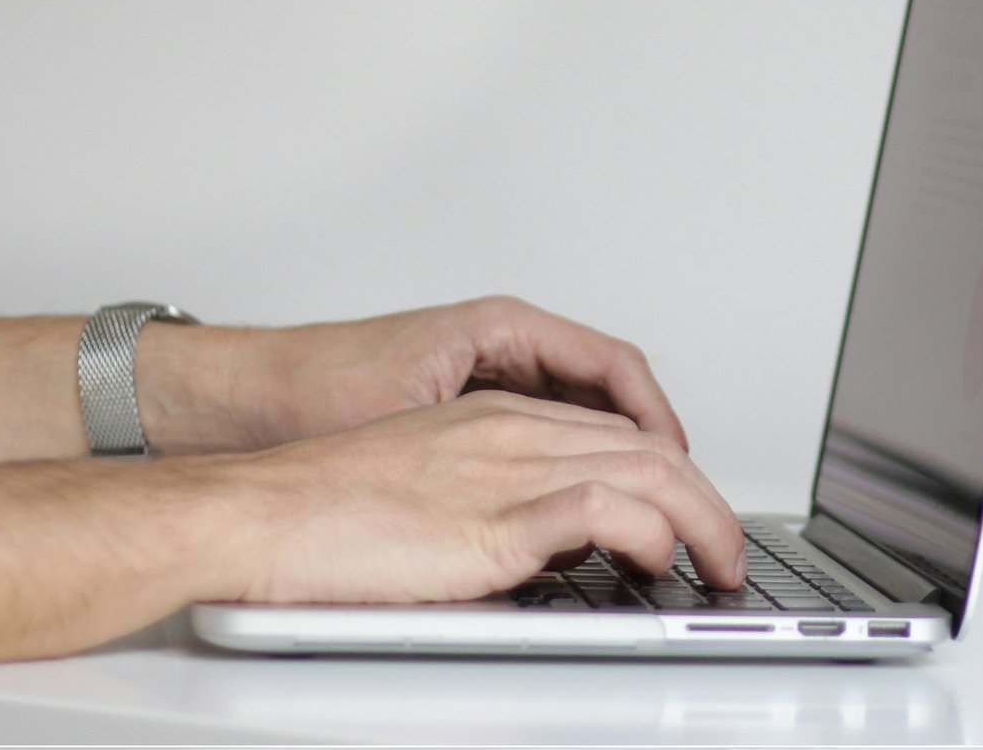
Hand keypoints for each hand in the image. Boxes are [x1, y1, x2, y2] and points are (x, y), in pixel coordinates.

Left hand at [138, 296, 687, 453]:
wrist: (234, 399)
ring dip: (611, 451)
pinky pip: (542, 428)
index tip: (677, 460)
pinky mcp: (465, 405)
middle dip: (646, 438)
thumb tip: (560, 481)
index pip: (612, 364)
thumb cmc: (307, 388)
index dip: (656, 416)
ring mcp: (485, 372)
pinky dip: (570, 460)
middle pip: (606, 386)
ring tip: (638, 501)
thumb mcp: (413, 418)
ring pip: (577, 410)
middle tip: (674, 492)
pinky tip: (575, 502)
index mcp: (500, 326)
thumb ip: (489, 445)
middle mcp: (500, 342)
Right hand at [214, 390, 746, 602]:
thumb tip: (544, 554)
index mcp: (493, 418)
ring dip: (702, 520)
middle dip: (706, 498)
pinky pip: (605, 511)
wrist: (255, 512)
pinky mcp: (493, 518)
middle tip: (727, 548)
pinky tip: (661, 562)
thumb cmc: (316, 512)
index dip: (667, 472)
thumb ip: (490, 508)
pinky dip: (652, 533)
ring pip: (647, 470)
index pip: (613, 430)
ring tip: (720, 564)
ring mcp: (506, 468)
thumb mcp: (424, 495)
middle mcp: (511, 431)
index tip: (691, 513)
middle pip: (647, 445)